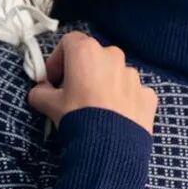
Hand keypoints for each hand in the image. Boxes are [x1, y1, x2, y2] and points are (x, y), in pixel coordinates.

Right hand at [26, 30, 157, 136]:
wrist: (110, 146)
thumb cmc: (77, 116)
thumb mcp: (49, 105)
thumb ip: (40, 93)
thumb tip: (40, 91)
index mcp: (87, 51)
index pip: (68, 43)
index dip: (58, 60)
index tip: (52, 80)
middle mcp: (113, 56)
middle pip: (94, 57)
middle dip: (83, 72)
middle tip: (74, 95)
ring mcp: (134, 75)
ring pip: (115, 74)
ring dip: (105, 85)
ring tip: (97, 109)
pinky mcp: (148, 94)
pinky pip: (132, 93)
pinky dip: (124, 101)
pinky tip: (116, 119)